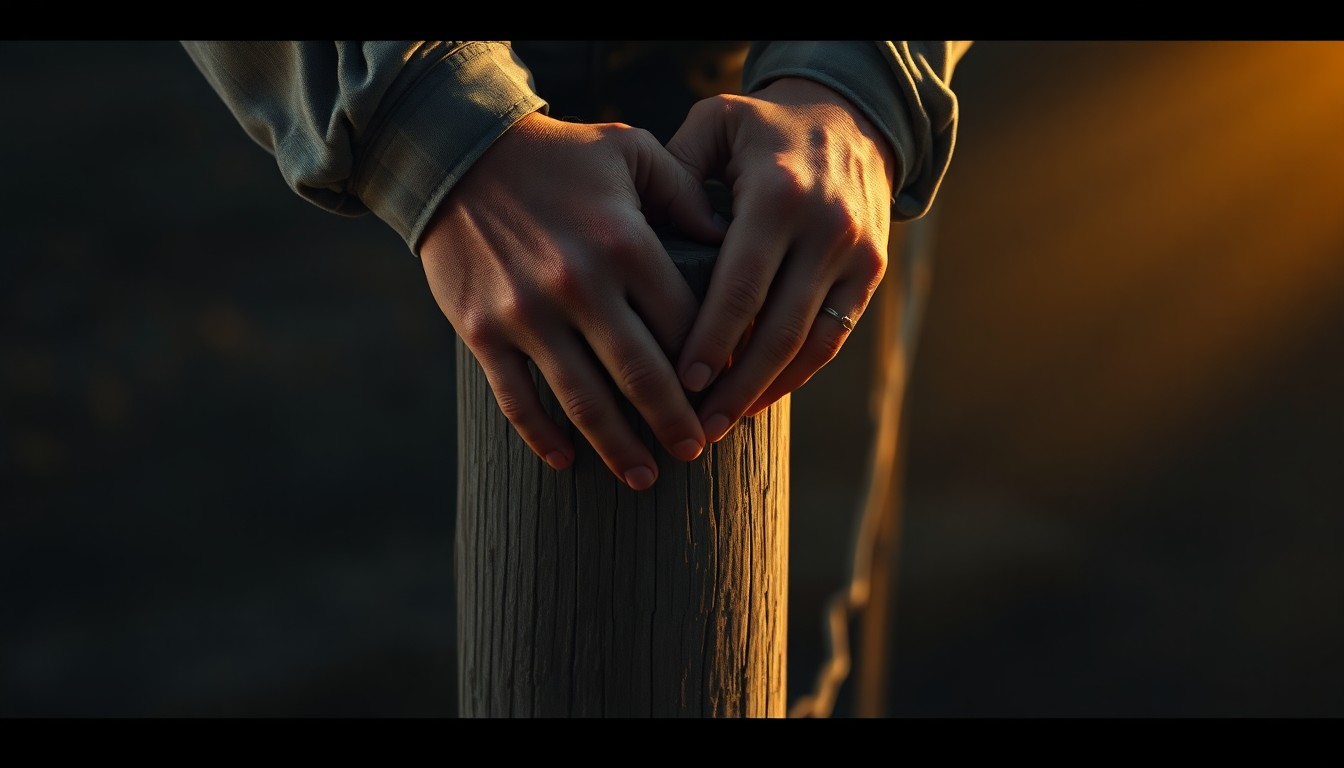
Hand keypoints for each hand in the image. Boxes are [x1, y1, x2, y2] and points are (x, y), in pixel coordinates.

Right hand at [419, 111, 724, 489]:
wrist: (454, 154)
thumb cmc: (555, 154)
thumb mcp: (629, 149)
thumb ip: (684, 191)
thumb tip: (731, 239)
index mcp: (625, 242)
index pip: (685, 323)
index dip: (712, 364)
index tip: (727, 392)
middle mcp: (579, 285)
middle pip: (643, 375)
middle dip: (676, 423)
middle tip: (696, 453)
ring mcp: (527, 314)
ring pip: (584, 401)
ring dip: (618, 447)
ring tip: (645, 478)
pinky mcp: (483, 331)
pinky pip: (517, 399)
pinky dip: (542, 437)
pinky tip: (566, 461)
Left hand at [666, 77, 897, 440]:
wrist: (853, 115)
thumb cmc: (764, 128)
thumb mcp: (716, 124)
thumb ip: (674, 171)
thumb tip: (640, 239)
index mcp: (777, 195)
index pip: (742, 285)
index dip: (712, 340)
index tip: (681, 382)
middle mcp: (824, 228)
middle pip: (777, 328)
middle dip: (736, 385)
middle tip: (697, 425)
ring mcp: (854, 255)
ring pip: (810, 344)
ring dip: (766, 391)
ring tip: (723, 424)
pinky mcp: (870, 274)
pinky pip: (833, 338)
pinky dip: (797, 374)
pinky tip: (760, 399)